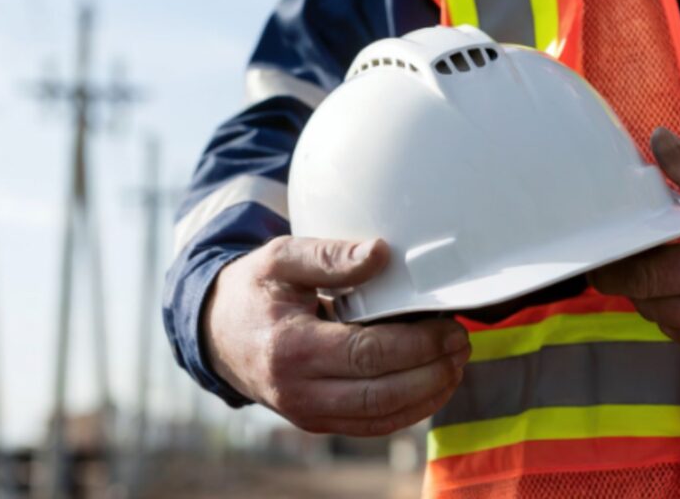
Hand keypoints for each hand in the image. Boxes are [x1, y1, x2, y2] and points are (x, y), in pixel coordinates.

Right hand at [201, 236, 469, 435]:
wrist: (218, 332)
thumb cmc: (254, 290)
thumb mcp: (280, 257)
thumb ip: (329, 255)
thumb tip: (381, 253)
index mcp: (289, 348)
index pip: (367, 355)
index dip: (416, 344)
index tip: (447, 325)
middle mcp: (298, 391)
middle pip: (381, 394)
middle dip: (432, 372)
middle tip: (460, 343)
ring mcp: (307, 413)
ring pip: (382, 418)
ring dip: (428, 394)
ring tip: (455, 362)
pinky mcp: (318, 421)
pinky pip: (373, 425)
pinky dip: (410, 409)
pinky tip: (433, 383)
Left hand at [589, 128, 679, 359]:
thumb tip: (657, 139)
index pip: (647, 273)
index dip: (618, 265)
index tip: (604, 252)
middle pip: (649, 300)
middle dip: (632, 279)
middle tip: (627, 256)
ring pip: (663, 321)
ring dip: (652, 298)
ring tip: (660, 269)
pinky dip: (675, 316)